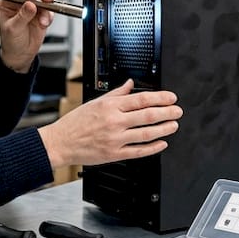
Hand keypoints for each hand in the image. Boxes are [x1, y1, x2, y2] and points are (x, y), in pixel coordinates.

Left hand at [0, 0, 53, 72]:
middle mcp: (20, 1)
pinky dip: (48, 16)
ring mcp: (32, 6)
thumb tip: (30, 5)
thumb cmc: (10, 40)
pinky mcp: (42, 13)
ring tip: (44, 19)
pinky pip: (49, 10)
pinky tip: (44, 24)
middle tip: (46, 0)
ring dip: (46, 6)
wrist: (20, 54)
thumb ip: (22, 16)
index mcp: (7, 1)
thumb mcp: (13, 28)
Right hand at [38, 79, 182, 167]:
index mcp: (110, 106)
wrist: (61, 142)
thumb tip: (130, 84)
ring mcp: (115, 139)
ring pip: (146, 133)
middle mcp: (114, 121)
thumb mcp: (95, 102)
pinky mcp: (114, 154)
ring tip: (173, 125)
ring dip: (164, 129)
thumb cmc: (76, 123)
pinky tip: (161, 143)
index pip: (141, 99)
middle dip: (167, 113)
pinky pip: (138, 151)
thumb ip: (116, 93)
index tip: (171, 98)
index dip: (160, 98)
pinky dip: (152, 147)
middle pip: (147, 115)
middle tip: (177, 111)